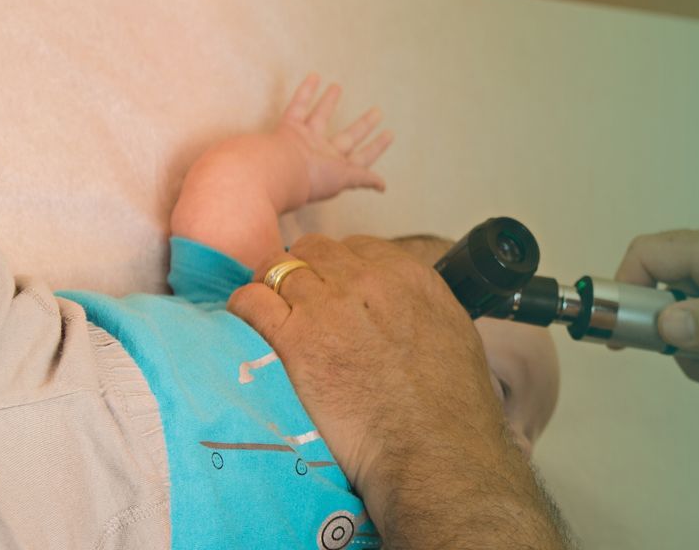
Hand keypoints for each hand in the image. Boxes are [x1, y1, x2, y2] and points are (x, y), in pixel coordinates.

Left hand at [229, 235, 562, 547]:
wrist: (434, 452)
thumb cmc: (451, 410)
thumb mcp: (453, 335)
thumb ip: (420, 306)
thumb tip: (400, 307)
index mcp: (410, 277)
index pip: (356, 247)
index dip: (338, 270)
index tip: (332, 294)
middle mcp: (368, 280)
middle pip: (313, 251)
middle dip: (302, 273)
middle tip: (296, 306)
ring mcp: (329, 306)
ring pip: (277, 269)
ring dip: (271, 292)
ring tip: (270, 322)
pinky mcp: (295, 339)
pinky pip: (250, 301)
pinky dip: (245, 310)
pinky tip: (249, 331)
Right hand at [276, 74, 392, 203]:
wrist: (277, 173)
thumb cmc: (310, 179)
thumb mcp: (344, 180)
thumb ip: (362, 178)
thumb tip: (383, 186)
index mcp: (337, 169)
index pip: (362, 158)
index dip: (376, 147)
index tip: (389, 134)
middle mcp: (322, 154)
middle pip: (347, 137)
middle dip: (363, 126)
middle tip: (377, 111)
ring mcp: (305, 141)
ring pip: (320, 117)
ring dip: (329, 102)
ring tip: (338, 86)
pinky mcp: (288, 129)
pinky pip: (297, 106)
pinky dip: (305, 92)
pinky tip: (314, 76)